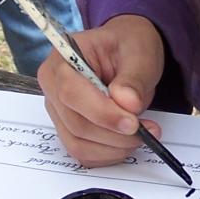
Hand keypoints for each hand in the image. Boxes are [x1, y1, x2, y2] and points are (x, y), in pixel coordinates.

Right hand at [37, 15, 166, 165]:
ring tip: (142, 135)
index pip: (71, 93)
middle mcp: (53, 86)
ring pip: (79, 144)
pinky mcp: (68, 129)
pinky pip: (84, 153)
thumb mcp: (139, 51)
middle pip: (76, 124)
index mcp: (62, 59)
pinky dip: (108, 154)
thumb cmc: (128, 44)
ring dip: (114, 147)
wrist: (127, 52)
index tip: (132, 122)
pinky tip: (127, 142)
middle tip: (146, 130)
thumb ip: (134, 77)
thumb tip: (127, 103)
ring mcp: (59, 111)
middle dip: (114, 134)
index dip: (102, 113)